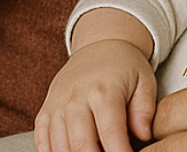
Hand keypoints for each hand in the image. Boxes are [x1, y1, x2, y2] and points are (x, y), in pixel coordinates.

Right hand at [34, 39, 156, 151]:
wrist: (100, 44)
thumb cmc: (124, 66)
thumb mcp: (144, 81)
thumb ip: (145, 110)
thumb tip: (143, 136)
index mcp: (104, 90)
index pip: (111, 135)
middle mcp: (76, 98)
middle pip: (81, 146)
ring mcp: (57, 105)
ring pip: (60, 148)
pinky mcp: (45, 112)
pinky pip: (41, 142)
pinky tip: (70, 151)